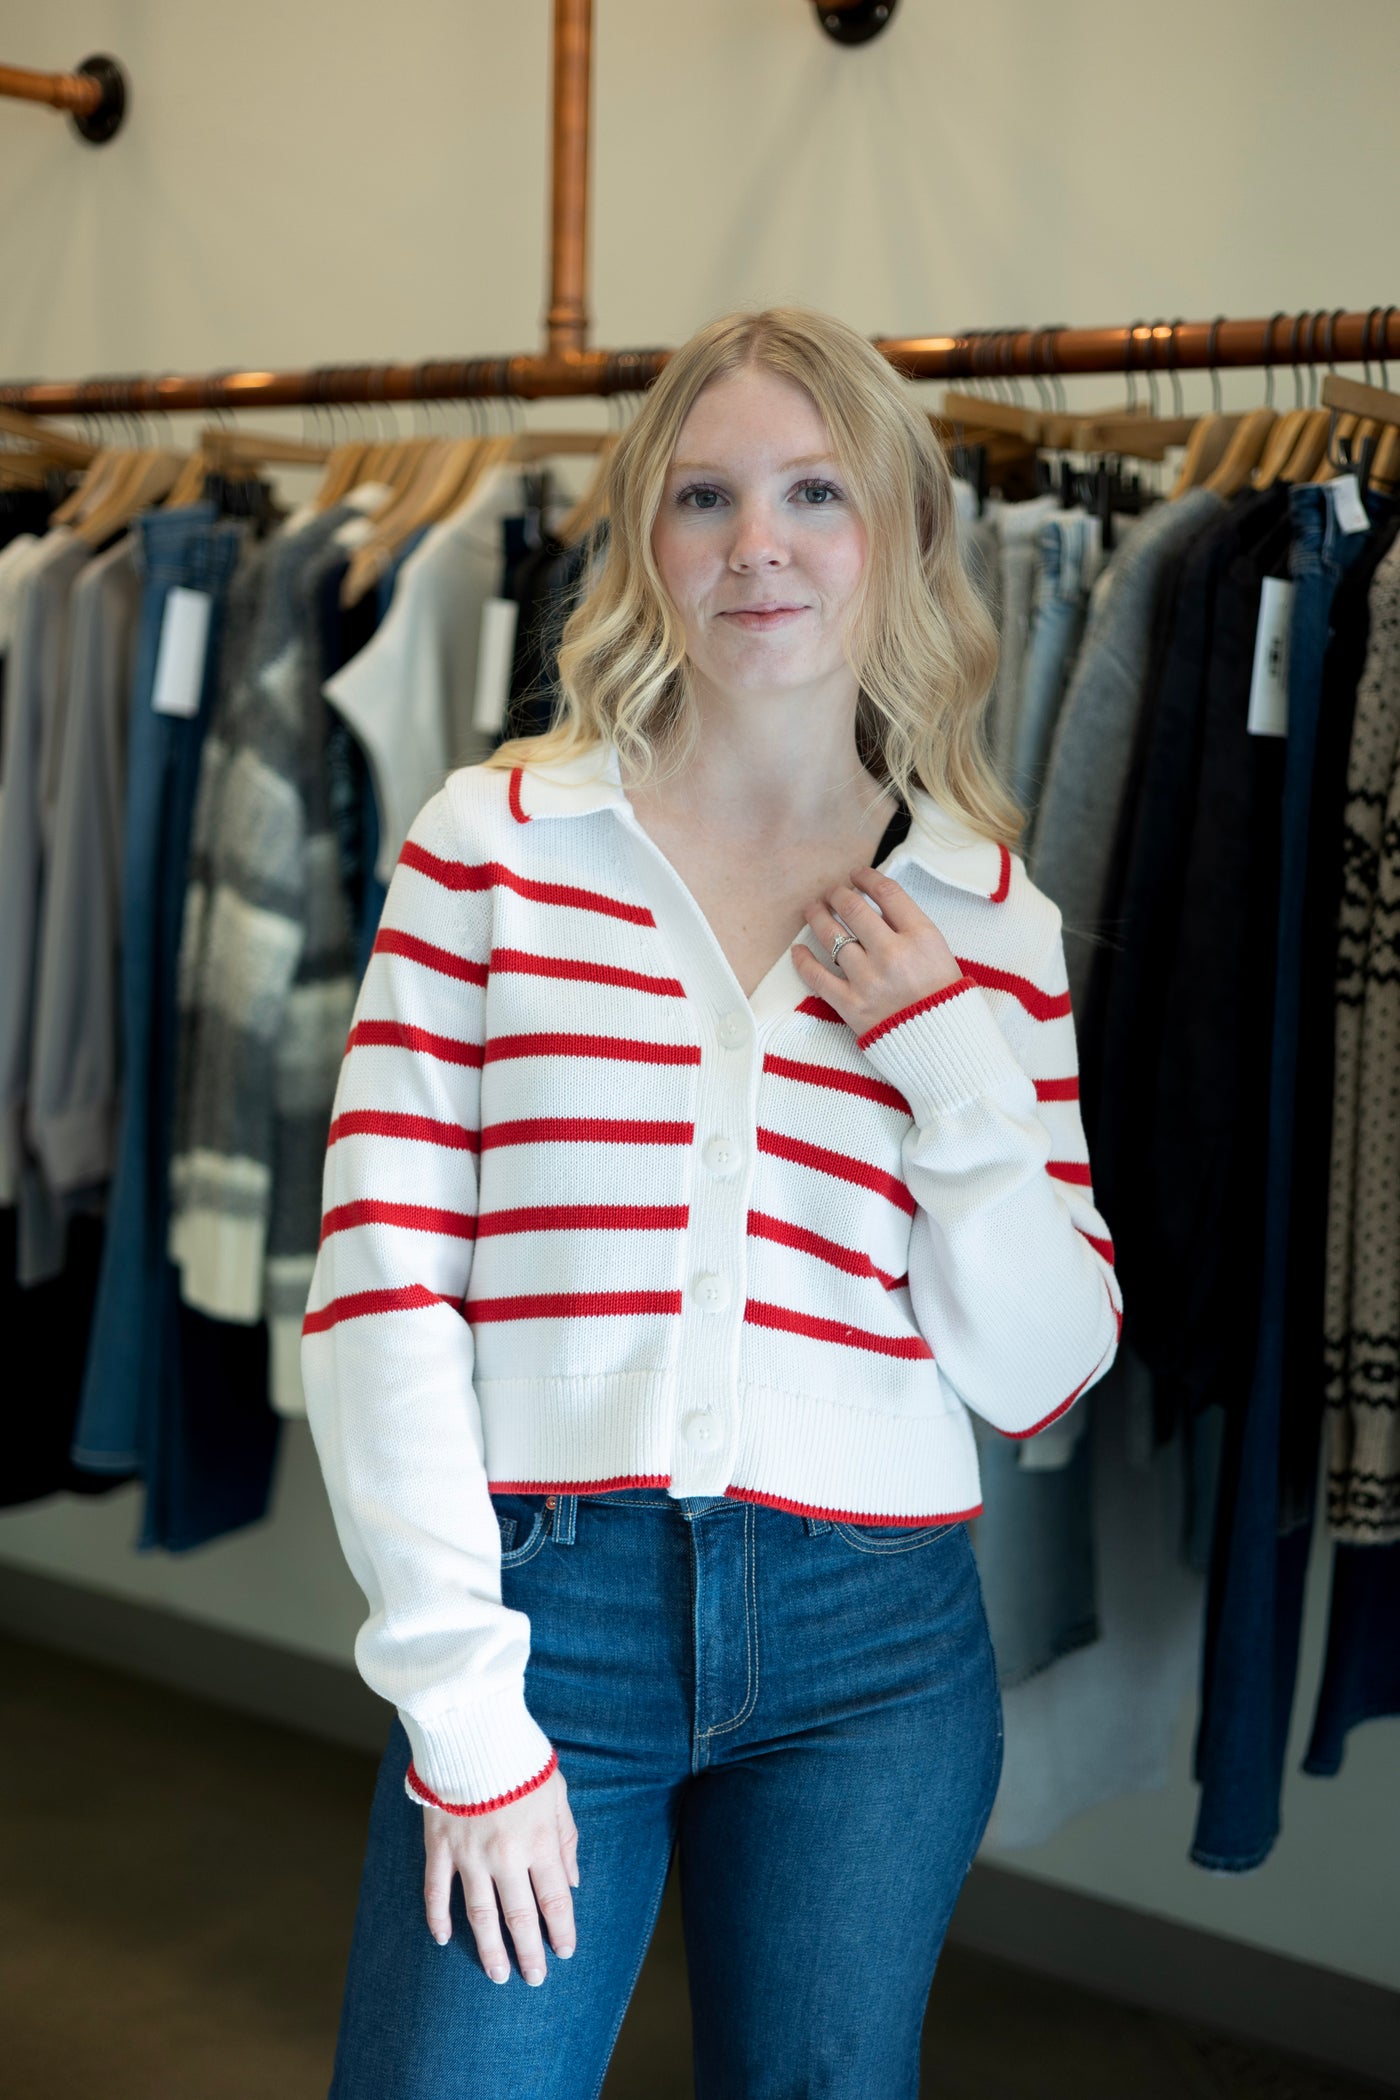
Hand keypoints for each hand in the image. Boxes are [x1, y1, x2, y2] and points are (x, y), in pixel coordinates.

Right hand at [423, 1765, 578, 1983]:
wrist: (473, 1730)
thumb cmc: (520, 1757)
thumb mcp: (557, 1791)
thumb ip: (566, 1837)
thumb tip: (572, 1880)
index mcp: (540, 1841)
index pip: (555, 1899)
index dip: (561, 1930)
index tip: (564, 1951)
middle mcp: (506, 1856)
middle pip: (520, 1915)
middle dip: (529, 1951)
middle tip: (534, 1978)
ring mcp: (470, 1854)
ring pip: (480, 1914)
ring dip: (490, 1947)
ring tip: (497, 1973)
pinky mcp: (440, 1845)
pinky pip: (437, 1891)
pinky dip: (438, 1917)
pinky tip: (444, 1939)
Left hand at [792, 866, 962, 1036]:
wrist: (945, 1048)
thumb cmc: (944, 999)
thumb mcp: (940, 953)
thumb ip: (910, 928)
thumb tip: (876, 905)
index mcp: (921, 936)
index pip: (886, 892)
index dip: (865, 877)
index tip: (856, 875)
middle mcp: (893, 954)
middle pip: (853, 908)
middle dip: (837, 894)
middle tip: (832, 893)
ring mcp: (869, 979)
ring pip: (831, 936)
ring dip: (817, 917)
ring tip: (813, 910)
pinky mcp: (851, 1005)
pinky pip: (817, 976)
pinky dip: (803, 959)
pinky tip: (799, 949)